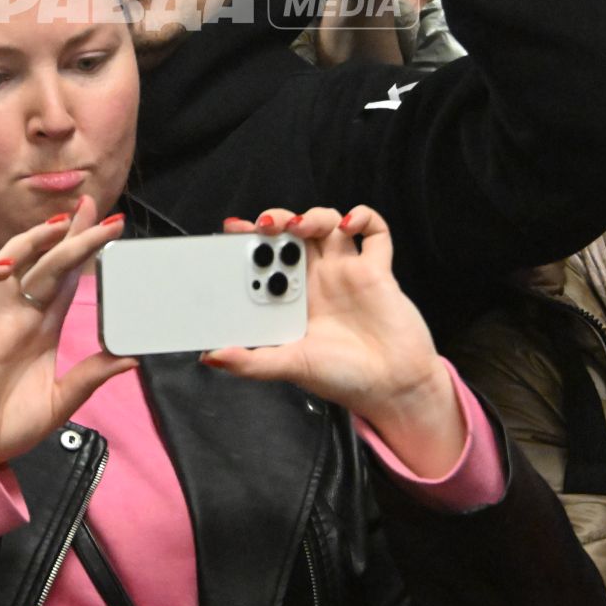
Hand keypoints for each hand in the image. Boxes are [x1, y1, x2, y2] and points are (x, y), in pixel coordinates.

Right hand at [0, 198, 136, 467]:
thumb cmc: (15, 422)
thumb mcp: (64, 400)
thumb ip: (92, 375)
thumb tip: (132, 357)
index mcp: (43, 325)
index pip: (67, 276)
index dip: (83, 247)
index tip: (108, 221)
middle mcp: (21, 315)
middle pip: (45, 264)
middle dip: (67, 235)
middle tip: (91, 209)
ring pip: (8, 267)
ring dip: (28, 244)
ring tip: (53, 229)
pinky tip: (2, 269)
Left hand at [204, 206, 465, 477]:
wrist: (394, 389)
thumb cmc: (344, 379)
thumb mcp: (291, 367)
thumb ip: (252, 362)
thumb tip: (211, 357)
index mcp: (293, 297)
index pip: (267, 257)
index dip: (250, 240)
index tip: (232, 230)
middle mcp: (318, 279)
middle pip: (294, 234)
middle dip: (278, 221)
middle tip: (265, 225)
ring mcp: (347, 271)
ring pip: (328, 225)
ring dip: (314, 216)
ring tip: (301, 227)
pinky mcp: (378, 270)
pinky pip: (375, 233)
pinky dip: (364, 218)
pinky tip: (349, 224)